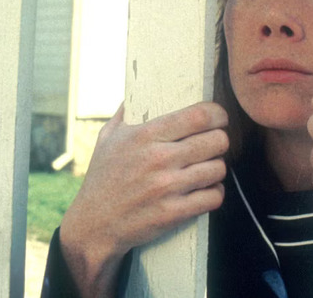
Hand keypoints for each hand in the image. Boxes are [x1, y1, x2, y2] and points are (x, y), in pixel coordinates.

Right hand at [60, 102, 227, 296]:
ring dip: (217, 169)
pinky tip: (205, 190)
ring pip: (219, 169)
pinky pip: (214, 197)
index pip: (199, 115)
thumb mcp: (108, 137)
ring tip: (207, 168)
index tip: (218, 118)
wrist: (93, 226)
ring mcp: (167, 188)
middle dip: (220, 141)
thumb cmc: (102, 178)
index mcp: (145, 135)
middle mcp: (158, 159)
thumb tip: (140, 87)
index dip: (217, 114)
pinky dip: (214, 193)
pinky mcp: (173, 213)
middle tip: (213, 145)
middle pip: (217, 141)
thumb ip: (127, 111)